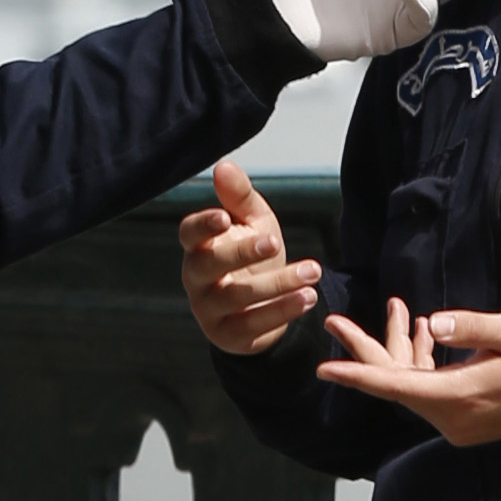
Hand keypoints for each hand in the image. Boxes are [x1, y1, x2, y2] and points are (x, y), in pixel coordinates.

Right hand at [180, 160, 320, 355]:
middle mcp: (196, 278)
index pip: (189, 233)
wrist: (265, 305)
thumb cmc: (254, 255)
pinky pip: (253, 324)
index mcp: (198, 246)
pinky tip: (308, 297)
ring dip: (277, 284)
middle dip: (241, 253)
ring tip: (312, 271)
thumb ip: (239, 197)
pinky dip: (282, 311)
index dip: (202, 226)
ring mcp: (208, 310)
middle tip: (275, 241)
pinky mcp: (229, 335)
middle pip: (208, 265)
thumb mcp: (253, 223)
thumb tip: (223, 165)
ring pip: (236, 297)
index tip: (224, 218)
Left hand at [319, 304, 500, 446]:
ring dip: (400, 350)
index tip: (325, 368)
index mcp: (460, 395)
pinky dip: (420, 363)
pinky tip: (421, 331)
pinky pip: (429, 390)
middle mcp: (452, 416)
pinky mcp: (465, 418)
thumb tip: (431, 323)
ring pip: (412, 386)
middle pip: (397, 384)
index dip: (358, 375)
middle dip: (367, 351)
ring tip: (396, 309)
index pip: (397, 386)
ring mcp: (458, 422)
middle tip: (334, 321)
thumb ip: (471, 327)